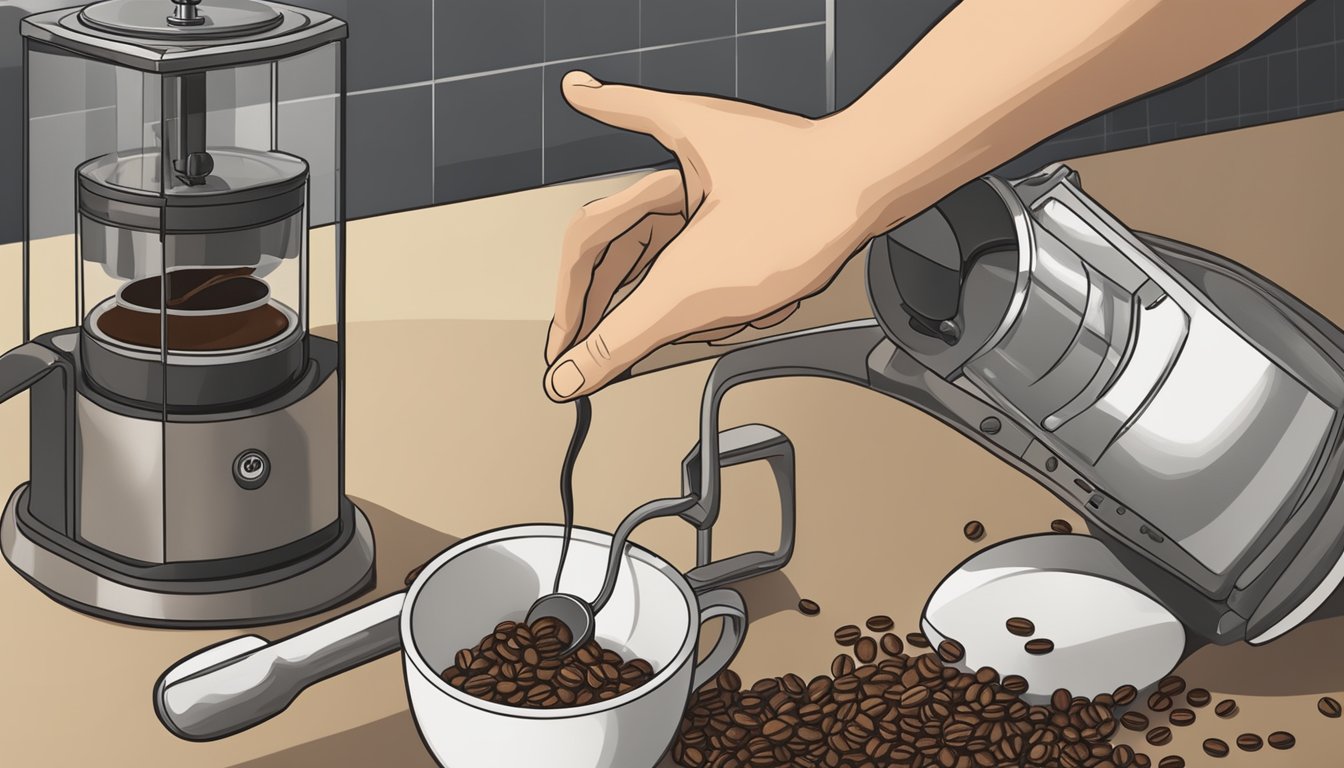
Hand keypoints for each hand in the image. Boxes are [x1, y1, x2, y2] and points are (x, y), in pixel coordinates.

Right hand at [543, 71, 888, 401]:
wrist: (881, 178)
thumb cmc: (802, 206)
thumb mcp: (692, 292)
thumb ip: (622, 338)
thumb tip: (569, 375)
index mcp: (656, 178)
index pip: (585, 243)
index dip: (569, 304)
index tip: (560, 353)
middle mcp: (682, 174)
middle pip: (627, 256)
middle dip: (628, 311)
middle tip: (600, 358)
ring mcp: (722, 191)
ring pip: (678, 267)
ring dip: (701, 310)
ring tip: (733, 324)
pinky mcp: (756, 210)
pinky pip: (721, 266)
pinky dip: (734, 301)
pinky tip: (738, 314)